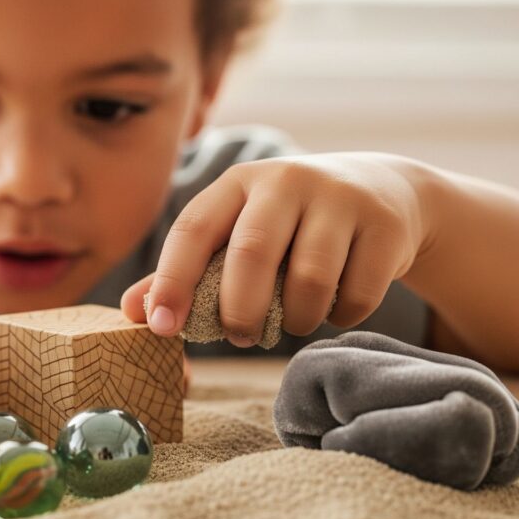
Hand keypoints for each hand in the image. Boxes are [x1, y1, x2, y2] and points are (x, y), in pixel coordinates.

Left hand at [121, 153, 432, 345]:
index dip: (171, 280)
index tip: (159, 327)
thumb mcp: (238, 231)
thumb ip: (186, 269)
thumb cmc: (290, 224)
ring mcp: (339, 198)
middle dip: (238, 309)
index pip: (193, 228)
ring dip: (294, 319)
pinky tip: (334, 307)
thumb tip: (133, 312)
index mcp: (238, 183)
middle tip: (237, 338)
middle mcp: (286, 180)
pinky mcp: (384, 225)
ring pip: (308, 279)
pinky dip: (339, 316)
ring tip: (290, 323)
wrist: (385, 192)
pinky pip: (356, 293)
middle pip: (251, 254)